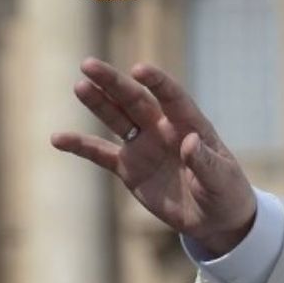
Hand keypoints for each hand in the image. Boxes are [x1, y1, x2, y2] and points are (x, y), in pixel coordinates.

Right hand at [50, 57, 255, 256]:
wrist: (215, 218)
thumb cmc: (225, 191)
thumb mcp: (220, 178)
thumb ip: (204, 161)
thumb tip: (189, 141)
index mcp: (191, 126)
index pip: (172, 97)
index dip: (157, 82)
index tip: (139, 69)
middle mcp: (163, 129)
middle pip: (135, 100)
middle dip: (114, 83)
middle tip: (89, 65)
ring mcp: (144, 147)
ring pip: (116, 119)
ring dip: (97, 103)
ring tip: (79, 86)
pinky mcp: (129, 168)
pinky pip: (100, 154)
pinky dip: (80, 146)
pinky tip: (58, 138)